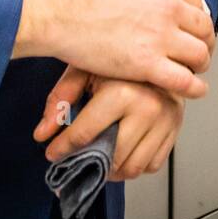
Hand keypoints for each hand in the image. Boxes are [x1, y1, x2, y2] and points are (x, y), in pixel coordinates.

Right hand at [14, 0, 214, 98]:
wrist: (59, 11)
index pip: (197, 5)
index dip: (197, 23)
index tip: (194, 33)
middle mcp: (169, 7)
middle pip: (203, 30)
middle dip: (203, 44)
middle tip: (198, 54)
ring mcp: (161, 35)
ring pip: (199, 55)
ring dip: (199, 66)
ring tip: (194, 73)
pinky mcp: (148, 64)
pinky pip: (184, 81)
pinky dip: (194, 88)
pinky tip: (195, 91)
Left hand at [34, 66, 183, 180]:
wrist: (159, 47)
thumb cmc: (118, 56)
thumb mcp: (85, 68)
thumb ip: (61, 98)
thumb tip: (42, 133)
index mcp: (123, 92)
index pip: (85, 134)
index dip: (63, 148)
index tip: (53, 153)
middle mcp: (148, 108)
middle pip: (112, 158)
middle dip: (90, 165)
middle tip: (78, 161)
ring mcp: (165, 121)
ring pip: (134, 167)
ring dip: (114, 171)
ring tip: (100, 160)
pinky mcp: (176, 129)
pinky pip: (153, 164)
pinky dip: (136, 165)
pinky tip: (124, 152)